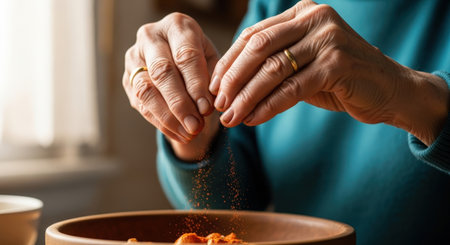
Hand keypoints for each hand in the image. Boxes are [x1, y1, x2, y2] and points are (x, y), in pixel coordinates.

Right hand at [123, 13, 220, 159]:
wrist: (179, 60)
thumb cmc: (201, 59)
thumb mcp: (213, 62)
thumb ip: (214, 78)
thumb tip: (211, 102)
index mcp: (177, 26)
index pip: (185, 55)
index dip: (196, 84)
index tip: (207, 108)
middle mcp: (150, 37)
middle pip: (162, 72)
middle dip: (180, 103)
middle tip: (195, 125)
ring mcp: (134, 58)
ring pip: (146, 91)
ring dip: (169, 117)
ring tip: (189, 133)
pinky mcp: (127, 79)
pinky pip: (142, 105)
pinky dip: (162, 123)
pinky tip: (179, 134)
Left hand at [210, 0, 448, 144]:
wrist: (388, 90)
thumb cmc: (340, 78)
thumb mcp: (303, 64)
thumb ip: (273, 64)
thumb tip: (228, 86)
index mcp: (302, 13)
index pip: (254, 35)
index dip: (229, 62)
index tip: (212, 86)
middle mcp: (314, 17)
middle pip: (258, 47)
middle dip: (233, 78)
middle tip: (217, 103)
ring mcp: (328, 38)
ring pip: (272, 69)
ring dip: (246, 97)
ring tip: (230, 117)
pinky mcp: (338, 63)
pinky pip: (292, 88)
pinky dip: (269, 106)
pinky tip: (253, 119)